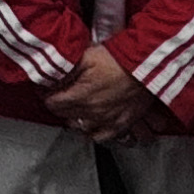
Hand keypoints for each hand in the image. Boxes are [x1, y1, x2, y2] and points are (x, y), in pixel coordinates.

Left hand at [41, 45, 171, 147]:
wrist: (147, 66)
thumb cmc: (118, 58)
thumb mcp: (87, 55)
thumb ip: (67, 68)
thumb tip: (51, 74)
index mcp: (80, 96)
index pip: (53, 104)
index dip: (48, 96)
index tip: (47, 90)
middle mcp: (92, 113)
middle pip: (67, 116)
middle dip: (60, 106)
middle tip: (60, 97)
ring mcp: (108, 121)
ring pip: (83, 129)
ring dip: (76, 120)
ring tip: (75, 110)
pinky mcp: (123, 124)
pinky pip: (104, 137)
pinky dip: (96, 133)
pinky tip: (94, 125)